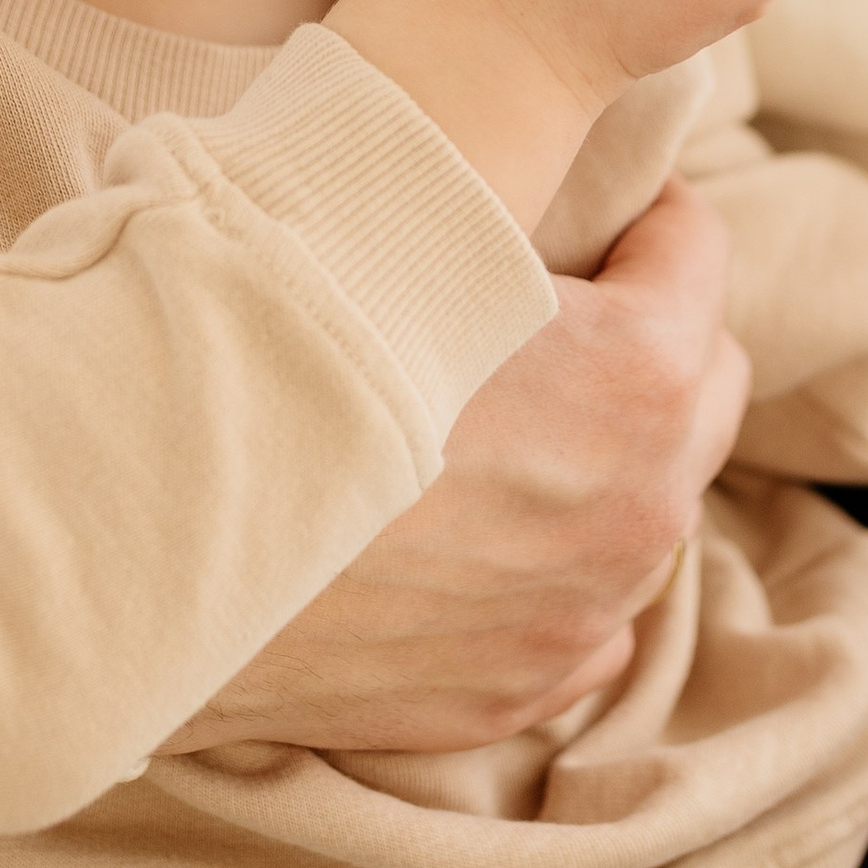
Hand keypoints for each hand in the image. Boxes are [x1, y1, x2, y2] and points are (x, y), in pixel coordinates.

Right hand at [156, 178, 747, 755]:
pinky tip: (468, 533)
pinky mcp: (527, 683)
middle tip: (551, 305)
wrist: (161, 567)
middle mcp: (644, 502)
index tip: (589, 203)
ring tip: (496, 423)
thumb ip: (490, 221)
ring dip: (600, 456)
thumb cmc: (275, 382)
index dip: (640, 207)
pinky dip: (551, 563)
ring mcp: (589, 608)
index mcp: (637, 376)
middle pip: (706, 380)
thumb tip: (502, 184)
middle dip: (649, 330)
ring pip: (646, 499)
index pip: (698, 246)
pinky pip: (587, 606)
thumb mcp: (394, 255)